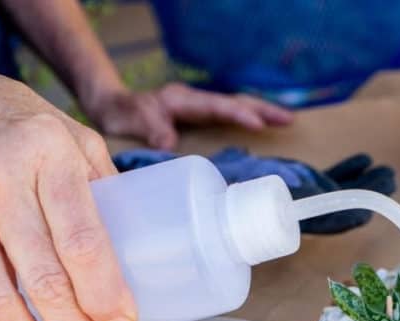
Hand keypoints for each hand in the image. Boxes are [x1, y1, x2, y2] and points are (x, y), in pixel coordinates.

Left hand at [84, 82, 293, 149]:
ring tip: (286, 121)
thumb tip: (167, 142)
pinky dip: (246, 119)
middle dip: (262, 109)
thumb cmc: (121, 114)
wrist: (110, 108)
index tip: (258, 124)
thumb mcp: (130, 120)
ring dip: (260, 112)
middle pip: (233, 101)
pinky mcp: (197, 118)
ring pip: (234, 107)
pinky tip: (261, 129)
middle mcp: (193, 100)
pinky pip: (227, 116)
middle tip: (289, 119)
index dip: (238, 114)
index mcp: (181, 100)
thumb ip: (149, 127)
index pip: (216, 106)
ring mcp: (197, 108)